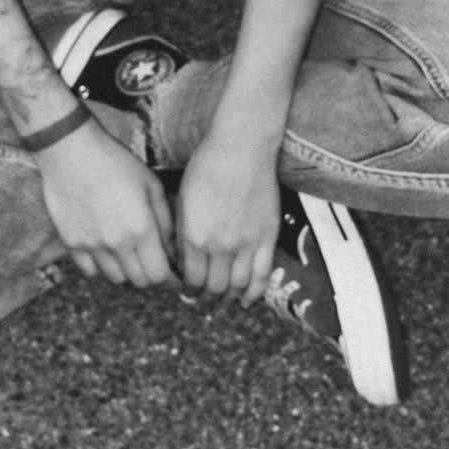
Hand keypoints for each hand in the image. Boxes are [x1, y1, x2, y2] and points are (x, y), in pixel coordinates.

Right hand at [36, 120, 175, 287]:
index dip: (166, 274)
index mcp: (141, 228)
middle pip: (138, 281)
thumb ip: (165, 221)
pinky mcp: (71, 243)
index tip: (167, 267)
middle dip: (147, 272)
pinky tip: (103, 246)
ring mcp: (91, 245)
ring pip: (114, 278)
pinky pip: (90, 270)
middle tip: (147, 257)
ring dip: (124, 269)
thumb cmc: (115, 162)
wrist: (70, 150)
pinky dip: (100, 265)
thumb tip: (172, 250)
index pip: (158, 275)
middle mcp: (117, 243)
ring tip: (125, 250)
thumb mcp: (151, 184)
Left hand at [177, 130, 280, 304]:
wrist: (241, 148)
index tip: (188, 288)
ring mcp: (246, 243)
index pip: (191, 278)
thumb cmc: (207, 167)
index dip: (188, 288)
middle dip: (206, 296)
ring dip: (228, 297)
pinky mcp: (267, 237)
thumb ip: (182, 233)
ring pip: (237, 285)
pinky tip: (245, 301)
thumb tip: (182, 260)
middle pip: (213, 286)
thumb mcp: (182, 199)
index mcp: (194, 236)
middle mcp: (219, 245)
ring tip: (222, 299)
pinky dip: (254, 293)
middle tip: (203, 297)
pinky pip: (262, 275)